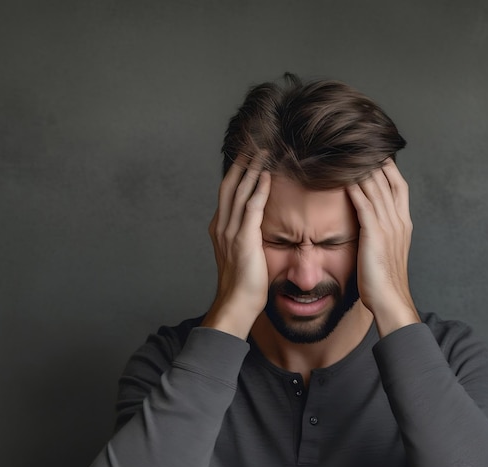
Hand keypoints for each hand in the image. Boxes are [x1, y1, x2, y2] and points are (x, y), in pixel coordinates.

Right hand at [202, 154, 271, 338]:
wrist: (237, 303)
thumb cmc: (245, 284)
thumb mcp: (243, 254)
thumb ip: (247, 236)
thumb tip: (259, 227)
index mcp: (220, 228)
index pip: (228, 192)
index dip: (237, 172)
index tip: (248, 155)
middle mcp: (222, 226)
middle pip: (230, 185)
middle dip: (241, 162)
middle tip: (254, 143)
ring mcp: (230, 231)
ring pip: (239, 191)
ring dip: (251, 169)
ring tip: (263, 151)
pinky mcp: (243, 239)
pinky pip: (251, 207)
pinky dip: (259, 188)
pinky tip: (267, 175)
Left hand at [347, 159, 419, 336]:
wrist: (390, 300)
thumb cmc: (383, 281)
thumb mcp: (385, 252)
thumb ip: (380, 234)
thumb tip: (369, 225)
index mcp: (403, 223)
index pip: (398, 185)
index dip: (388, 167)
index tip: (375, 152)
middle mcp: (398, 220)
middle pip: (388, 180)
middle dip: (374, 160)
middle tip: (359, 142)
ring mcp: (389, 226)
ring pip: (376, 187)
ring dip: (362, 167)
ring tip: (349, 150)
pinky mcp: (375, 234)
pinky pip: (364, 203)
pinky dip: (355, 187)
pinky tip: (344, 175)